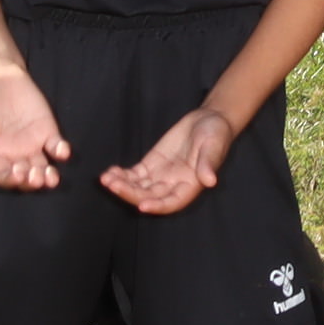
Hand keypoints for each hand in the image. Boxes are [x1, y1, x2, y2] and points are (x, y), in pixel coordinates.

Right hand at [0, 67, 67, 191]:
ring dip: (48, 175)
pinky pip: (55, 146)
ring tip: (52, 177)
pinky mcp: (46, 131)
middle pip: (24, 176)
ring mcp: (32, 144)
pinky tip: (63, 151)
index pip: (2, 175)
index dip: (9, 179)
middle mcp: (14, 154)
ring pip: (42, 167)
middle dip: (31, 181)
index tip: (15, 175)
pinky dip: (61, 151)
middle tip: (36, 177)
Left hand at [101, 105, 232, 214]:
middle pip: (149, 196)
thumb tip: (210, 181)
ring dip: (122, 185)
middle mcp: (173, 185)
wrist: (208, 119)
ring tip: (106, 179)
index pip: (172, 201)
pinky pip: (134, 175)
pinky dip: (122, 175)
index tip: (142, 205)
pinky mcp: (152, 165)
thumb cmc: (216, 133)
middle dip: (131, 193)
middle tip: (114, 185)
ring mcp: (161, 176)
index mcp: (191, 185)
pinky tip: (110, 172)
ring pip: (138, 187)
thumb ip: (209, 163)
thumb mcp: (214, 145)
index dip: (158, 205)